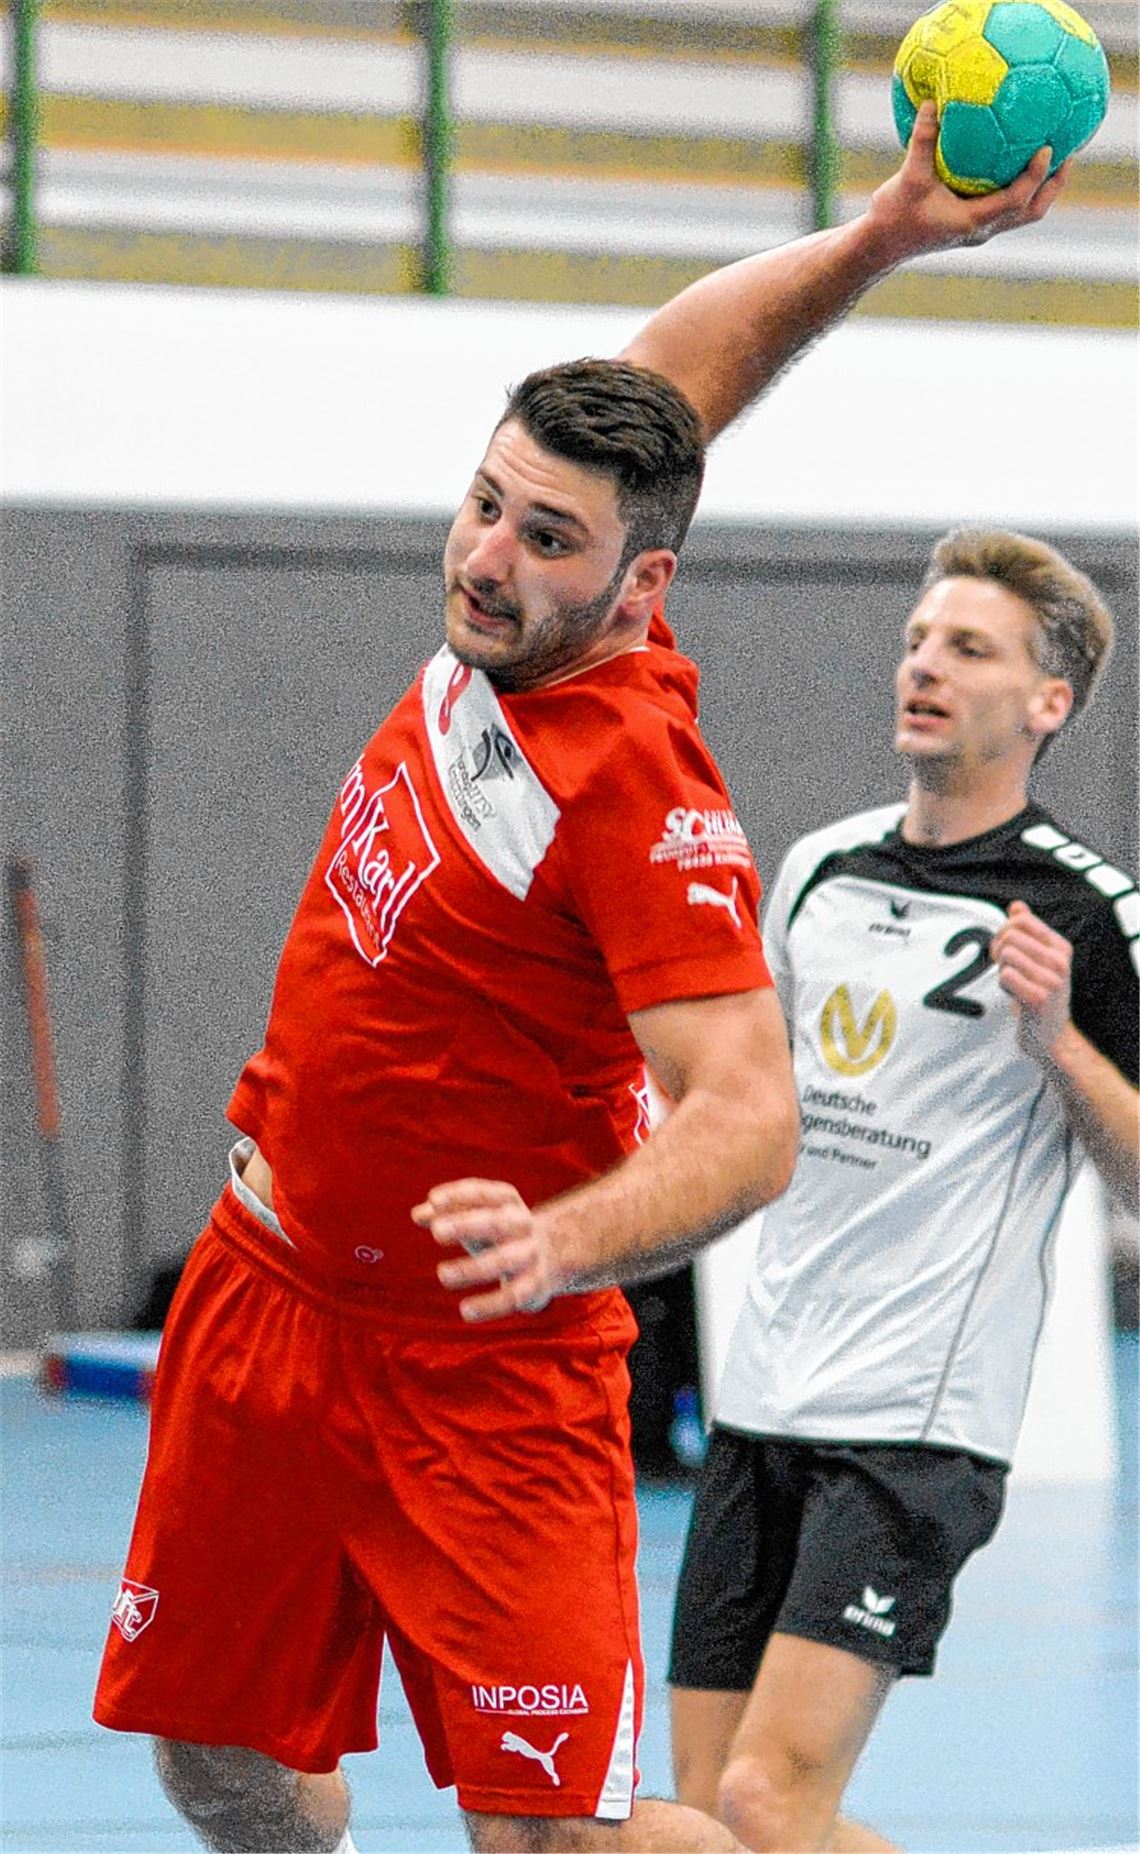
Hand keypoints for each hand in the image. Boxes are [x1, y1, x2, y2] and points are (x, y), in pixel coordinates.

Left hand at [412, 1179, 563, 1322]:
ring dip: (472, 1268)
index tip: (433, 1200)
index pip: (483, 1194)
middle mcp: (521, 1225)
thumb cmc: (498, 1231)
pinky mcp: (534, 1286)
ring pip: (502, 1261)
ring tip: (442, 1274)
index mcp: (507, 1202)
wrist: (553, 1253)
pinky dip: (490, 1305)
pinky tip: (466, 1311)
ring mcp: (530, 1255)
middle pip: (495, 1223)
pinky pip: (512, 1296)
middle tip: (436, 1232)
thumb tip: (417, 1214)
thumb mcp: (475, 1216)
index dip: (459, 1196)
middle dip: (466, 1226)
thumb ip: (445, 1212)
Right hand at [867, 101, 1068, 260]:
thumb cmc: (894, 216)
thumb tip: (934, 103)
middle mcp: (982, 229)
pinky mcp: (971, 226)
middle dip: (1053, 185)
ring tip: (1054, 159)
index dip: (1036, 175)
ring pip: (1023, 213)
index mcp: (973, 221)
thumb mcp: (907, 177)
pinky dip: (1020, 187)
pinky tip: (1016, 162)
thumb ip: (922, 140)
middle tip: (1068, 154)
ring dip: (1041, 189)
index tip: (1047, 148)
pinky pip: (1006, 207)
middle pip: (1032, 211)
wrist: (880, 245)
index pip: (1017, 199)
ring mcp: (979, 230)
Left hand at [991, 900, 1073, 1062]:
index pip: (1022, 920)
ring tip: (1013, 982)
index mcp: (1061, 947)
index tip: (1005, 948)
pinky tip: (1014, 994)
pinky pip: (1006, 976)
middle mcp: (1060, 961)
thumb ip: (1027, 932)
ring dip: (1001, 969)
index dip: (1003, 931)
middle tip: (1005, 968)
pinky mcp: (1039, 999)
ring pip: (1006, 954)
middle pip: (1009, 935)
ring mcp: (1052, 980)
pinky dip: (1003, 985)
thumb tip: (1016, 906)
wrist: (1051, 1036)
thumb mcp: (1039, 960)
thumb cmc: (1040, 993)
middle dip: (998, 950)